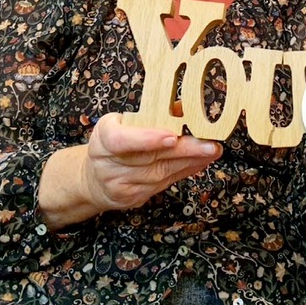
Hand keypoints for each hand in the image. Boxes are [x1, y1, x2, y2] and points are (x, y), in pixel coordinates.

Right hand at [39, 113, 221, 228]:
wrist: (94, 178)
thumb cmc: (116, 142)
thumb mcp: (125, 122)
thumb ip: (153, 114)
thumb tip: (187, 106)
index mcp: (103, 137)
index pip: (121, 140)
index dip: (146, 139)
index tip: (172, 136)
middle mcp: (107, 163)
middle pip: (149, 158)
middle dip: (184, 150)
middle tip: (209, 144)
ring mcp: (119, 184)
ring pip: (160, 173)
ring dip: (190, 161)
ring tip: (211, 151)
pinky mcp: (131, 198)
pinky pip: (163, 184)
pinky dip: (184, 172)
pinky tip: (200, 162)